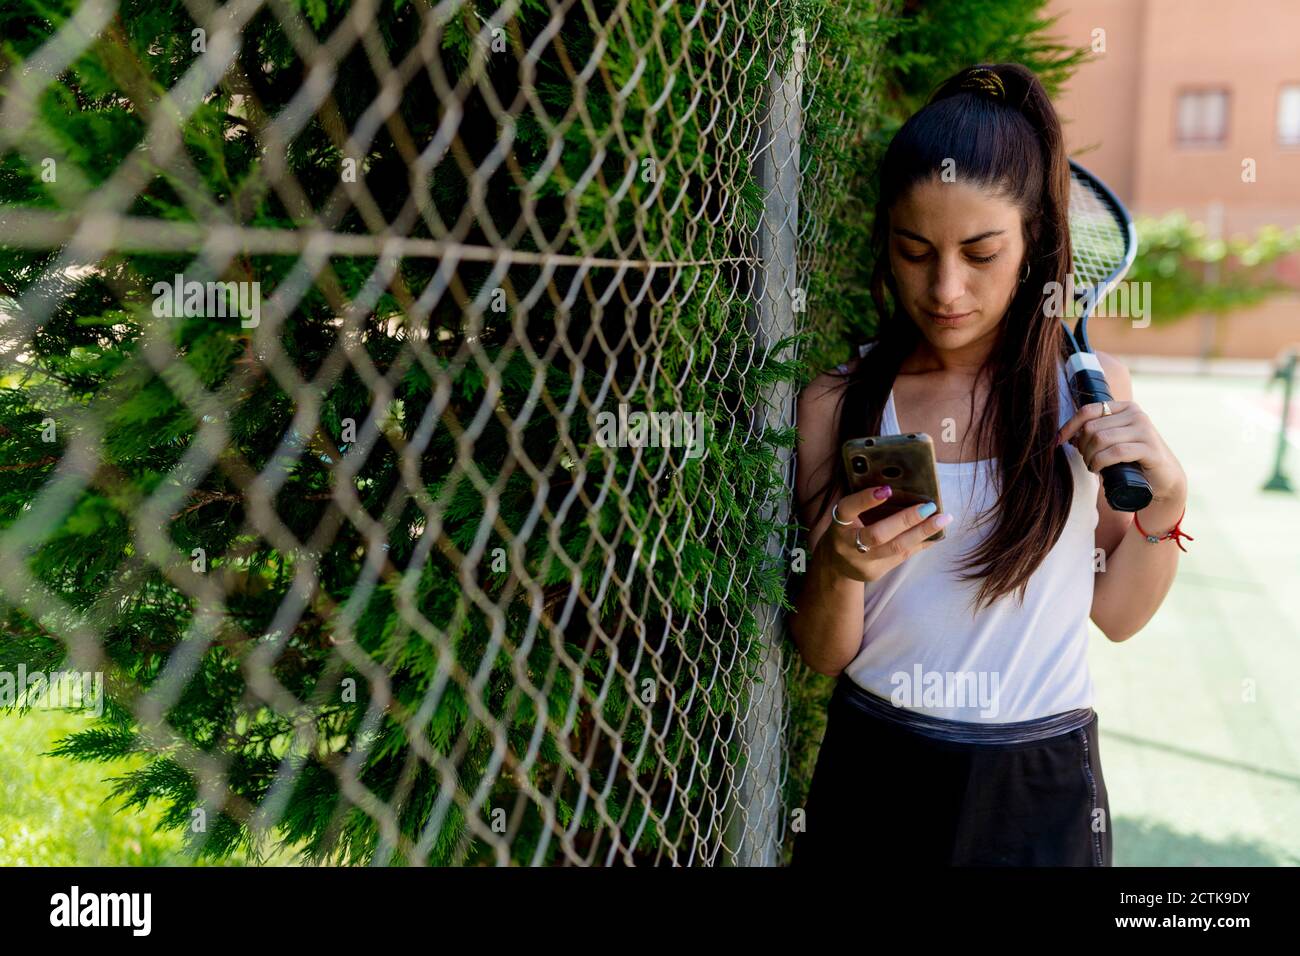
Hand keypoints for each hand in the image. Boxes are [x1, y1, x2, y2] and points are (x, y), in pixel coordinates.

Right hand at [818, 485, 952, 583]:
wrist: (835, 565)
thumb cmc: (847, 530)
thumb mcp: (848, 515)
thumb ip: (865, 503)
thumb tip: (901, 489)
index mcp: (838, 524)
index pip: (849, 509)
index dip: (866, 500)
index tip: (887, 490)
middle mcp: (847, 545)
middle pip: (878, 534)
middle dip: (906, 520)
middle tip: (929, 507)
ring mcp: (862, 562)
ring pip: (896, 548)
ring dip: (922, 532)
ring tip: (943, 519)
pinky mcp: (876, 573)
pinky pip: (903, 556)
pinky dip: (922, 543)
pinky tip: (937, 534)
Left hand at [1057, 400, 1186, 503]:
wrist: (1163, 478)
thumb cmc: (1131, 460)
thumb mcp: (1112, 442)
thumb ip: (1095, 434)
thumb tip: (1065, 436)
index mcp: (1124, 408)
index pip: (1088, 410)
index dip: (1069, 426)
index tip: (1059, 441)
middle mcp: (1136, 414)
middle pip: (1092, 427)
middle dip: (1082, 447)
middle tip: (1086, 461)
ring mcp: (1144, 430)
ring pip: (1101, 439)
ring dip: (1090, 457)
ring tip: (1092, 466)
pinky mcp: (1150, 448)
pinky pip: (1116, 452)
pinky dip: (1101, 462)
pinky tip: (1098, 469)